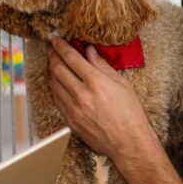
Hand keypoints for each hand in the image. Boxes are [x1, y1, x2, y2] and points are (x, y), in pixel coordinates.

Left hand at [48, 38, 155, 160]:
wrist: (128, 143)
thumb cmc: (130, 113)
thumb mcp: (122, 84)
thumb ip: (102, 66)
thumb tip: (89, 51)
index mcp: (95, 82)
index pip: (71, 58)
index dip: (61, 47)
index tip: (56, 40)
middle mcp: (81, 94)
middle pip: (58, 69)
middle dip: (53, 56)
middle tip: (52, 49)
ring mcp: (73, 109)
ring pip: (54, 84)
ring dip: (52, 72)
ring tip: (54, 64)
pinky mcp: (70, 121)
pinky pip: (56, 100)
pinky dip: (55, 88)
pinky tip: (58, 83)